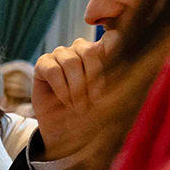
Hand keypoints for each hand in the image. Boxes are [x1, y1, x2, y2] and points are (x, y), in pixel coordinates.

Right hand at [33, 34, 113, 158]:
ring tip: (79, 107)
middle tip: (95, 100)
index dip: (115, 41)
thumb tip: (126, 56)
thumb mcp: (113, 98)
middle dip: (93, 77)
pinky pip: (53, 70)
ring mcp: (60, 55)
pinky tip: (66, 102)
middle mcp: (81, 50)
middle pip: (89, 50)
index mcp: (102, 53)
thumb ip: (123, 78)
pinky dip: (62, 89)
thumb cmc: (92, 113)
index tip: (117, 52)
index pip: (113, 37)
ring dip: (77, 88)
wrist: (68, 132)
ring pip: (70, 61)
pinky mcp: (43, 64)